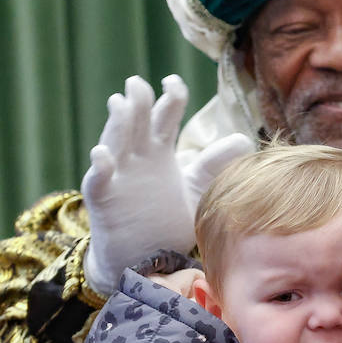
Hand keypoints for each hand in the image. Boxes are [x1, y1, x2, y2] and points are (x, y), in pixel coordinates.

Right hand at [81, 76, 252, 294]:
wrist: (143, 261)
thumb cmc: (166, 221)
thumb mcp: (194, 190)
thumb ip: (214, 165)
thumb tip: (243, 140)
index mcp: (158, 152)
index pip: (165, 117)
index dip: (170, 98)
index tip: (173, 82)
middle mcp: (136, 158)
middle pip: (137, 123)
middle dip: (138, 102)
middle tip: (137, 83)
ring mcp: (118, 177)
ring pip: (114, 144)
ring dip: (116, 125)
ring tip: (119, 104)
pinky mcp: (104, 200)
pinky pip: (97, 181)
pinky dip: (99, 168)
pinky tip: (102, 155)